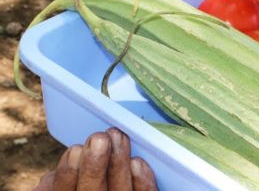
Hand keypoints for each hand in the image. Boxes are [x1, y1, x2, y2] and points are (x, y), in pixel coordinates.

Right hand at [34, 128, 156, 190]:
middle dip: (94, 166)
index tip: (75, 150)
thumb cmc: (86, 184)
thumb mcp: (66, 183)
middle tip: (99, 139)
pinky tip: (137, 162)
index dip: (67, 174)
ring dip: (118, 163)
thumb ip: (60, 179)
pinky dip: (142, 182)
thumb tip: (51, 176)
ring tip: (118, 136)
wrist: (108, 186)